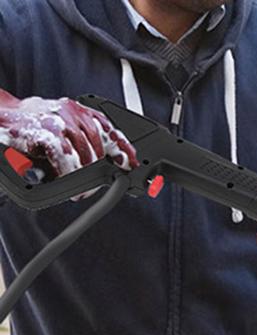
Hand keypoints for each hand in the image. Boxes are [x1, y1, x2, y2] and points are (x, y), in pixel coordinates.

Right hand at [0, 92, 136, 179]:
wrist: (2, 117)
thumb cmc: (34, 126)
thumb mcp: (65, 128)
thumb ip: (87, 139)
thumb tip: (114, 160)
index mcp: (79, 110)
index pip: (109, 128)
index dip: (123, 147)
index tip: (131, 163)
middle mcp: (71, 112)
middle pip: (98, 149)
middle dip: (96, 173)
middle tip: (89, 188)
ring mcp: (59, 121)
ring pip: (84, 157)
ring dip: (82, 178)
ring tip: (78, 189)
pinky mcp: (46, 133)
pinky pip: (67, 159)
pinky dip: (67, 173)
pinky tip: (64, 177)